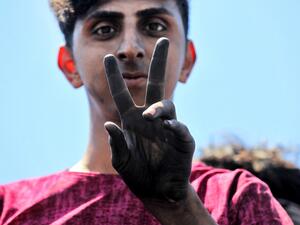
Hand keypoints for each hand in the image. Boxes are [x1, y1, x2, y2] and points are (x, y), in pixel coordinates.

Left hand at [103, 38, 194, 202]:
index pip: (123, 94)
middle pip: (156, 86)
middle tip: (163, 40)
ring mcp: (168, 128)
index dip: (115, 78)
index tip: (109, 58)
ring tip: (151, 116)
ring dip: (159, 108)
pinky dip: (175, 127)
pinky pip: (180, 129)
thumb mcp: (121, 160)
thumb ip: (116, 143)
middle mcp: (151, 119)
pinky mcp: (183, 141)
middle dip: (159, 63)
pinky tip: (170, 127)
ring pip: (167, 106)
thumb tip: (110, 123)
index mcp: (133, 121)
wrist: (157, 193)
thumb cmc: (137, 175)